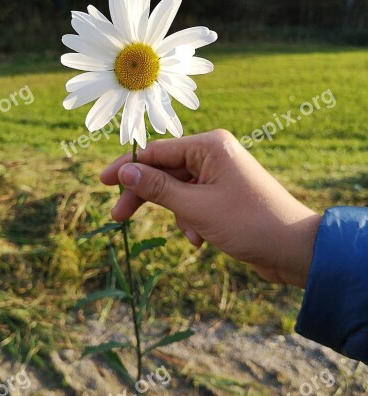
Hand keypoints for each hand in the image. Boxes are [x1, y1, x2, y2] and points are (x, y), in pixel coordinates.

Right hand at [100, 130, 321, 287]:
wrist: (294, 249)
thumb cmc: (248, 223)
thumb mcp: (196, 207)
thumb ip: (158, 188)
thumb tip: (125, 172)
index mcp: (209, 146)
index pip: (156, 151)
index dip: (127, 167)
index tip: (102, 182)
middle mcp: (214, 154)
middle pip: (165, 171)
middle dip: (146, 195)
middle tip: (118, 216)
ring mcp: (220, 174)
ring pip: (178, 190)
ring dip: (178, 214)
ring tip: (191, 235)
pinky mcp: (224, 195)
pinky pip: (194, 202)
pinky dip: (192, 221)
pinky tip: (200, 239)